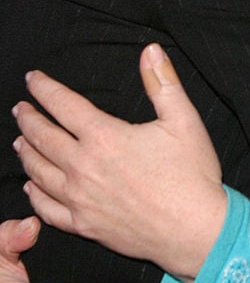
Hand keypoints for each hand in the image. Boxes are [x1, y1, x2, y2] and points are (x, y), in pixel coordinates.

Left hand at [13, 44, 227, 282]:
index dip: (45, 89)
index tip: (33, 79)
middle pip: (42, 137)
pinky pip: (47, 209)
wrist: (196, 232)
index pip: (63, 105)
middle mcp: (84, 167)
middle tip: (21, 108)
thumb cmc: (192, 176)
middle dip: (28, 119)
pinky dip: (34, 195)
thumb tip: (150, 51)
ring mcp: (81, 200)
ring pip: (38, 172)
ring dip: (25, 152)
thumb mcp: (183, 121)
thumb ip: (163, 82)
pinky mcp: (85, 226)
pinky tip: (30, 187)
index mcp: (105, 137)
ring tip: (19, 141)